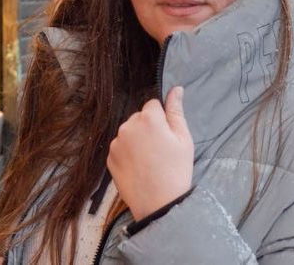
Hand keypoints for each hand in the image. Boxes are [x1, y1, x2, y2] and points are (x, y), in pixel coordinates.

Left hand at [107, 86, 193, 220]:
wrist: (159, 204)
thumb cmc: (176, 169)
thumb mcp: (183, 138)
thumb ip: (176, 110)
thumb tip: (176, 88)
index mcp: (148, 118)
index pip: (153, 104)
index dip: (162, 119)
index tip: (167, 136)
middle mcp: (128, 126)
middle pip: (139, 117)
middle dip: (148, 127)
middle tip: (160, 149)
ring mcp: (116, 142)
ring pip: (129, 131)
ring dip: (137, 139)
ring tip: (149, 159)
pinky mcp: (109, 157)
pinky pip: (120, 146)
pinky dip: (128, 152)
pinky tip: (139, 166)